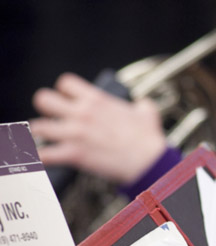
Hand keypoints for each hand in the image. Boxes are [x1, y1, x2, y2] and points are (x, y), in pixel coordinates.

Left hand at [30, 73, 167, 183]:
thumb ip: (140, 105)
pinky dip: (40, 159)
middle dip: (46, 109)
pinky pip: (44, 155)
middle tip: (53, 119)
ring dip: (41, 135)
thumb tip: (141, 105)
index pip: (64, 83)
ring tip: (47, 141)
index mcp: (96, 100)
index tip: (68, 101)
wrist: (149, 163)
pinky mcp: (73, 154)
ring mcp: (75, 134)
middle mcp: (81, 113)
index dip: (63, 92)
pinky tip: (42, 160)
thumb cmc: (148, 139)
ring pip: (37, 127)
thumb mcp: (148, 113)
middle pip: (42, 99)